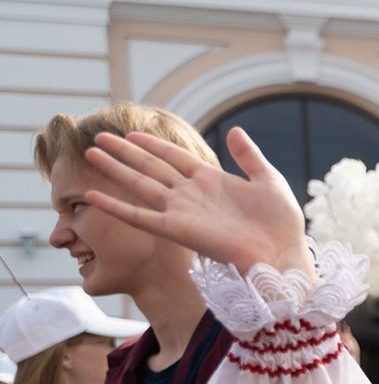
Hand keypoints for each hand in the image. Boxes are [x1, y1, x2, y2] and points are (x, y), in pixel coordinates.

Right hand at [82, 127, 309, 274]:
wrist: (282, 254)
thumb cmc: (281, 223)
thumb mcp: (268, 180)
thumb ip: (249, 155)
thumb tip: (234, 129)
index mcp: (211, 181)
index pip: (174, 157)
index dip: (152, 145)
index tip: (131, 133)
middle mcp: (191, 194)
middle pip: (150, 167)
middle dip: (125, 152)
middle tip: (98, 137)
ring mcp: (181, 211)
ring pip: (140, 184)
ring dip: (115, 169)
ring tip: (91, 152)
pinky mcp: (176, 230)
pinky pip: (139, 216)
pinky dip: (116, 206)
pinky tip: (93, 197)